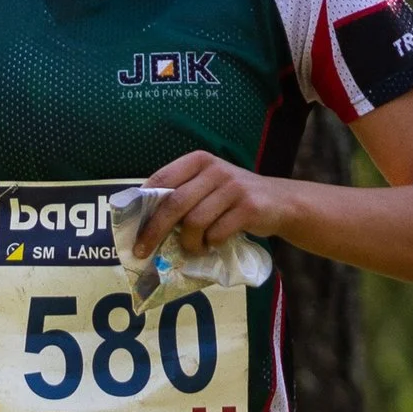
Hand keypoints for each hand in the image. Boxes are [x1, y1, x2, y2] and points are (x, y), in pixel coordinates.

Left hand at [137, 151, 289, 257]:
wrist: (280, 202)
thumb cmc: (233, 198)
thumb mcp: (208, 185)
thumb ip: (181, 194)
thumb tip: (143, 221)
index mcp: (199, 160)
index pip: (162, 179)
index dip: (142, 204)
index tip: (131, 227)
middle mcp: (215, 169)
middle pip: (174, 203)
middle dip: (154, 231)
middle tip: (143, 251)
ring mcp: (233, 187)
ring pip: (195, 222)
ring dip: (188, 243)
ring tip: (193, 248)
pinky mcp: (249, 208)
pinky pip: (217, 233)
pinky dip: (210, 245)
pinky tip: (213, 245)